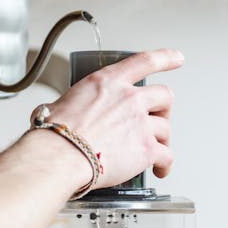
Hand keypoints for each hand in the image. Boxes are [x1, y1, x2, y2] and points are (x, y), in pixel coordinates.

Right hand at [32, 48, 183, 190]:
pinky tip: (159, 169)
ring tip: (155, 152)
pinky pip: (167, 155)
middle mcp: (129, 99)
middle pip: (164, 96)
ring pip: (166, 128)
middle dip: (164, 109)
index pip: (144, 61)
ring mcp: (140, 123)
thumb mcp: (57, 106)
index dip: (165, 58)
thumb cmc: (55, 135)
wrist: (61, 157)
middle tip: (158, 120)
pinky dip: (165, 164)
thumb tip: (51, 113)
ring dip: (162, 140)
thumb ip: (66, 106)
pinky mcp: (147, 149)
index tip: (176, 58)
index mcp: (107, 83)